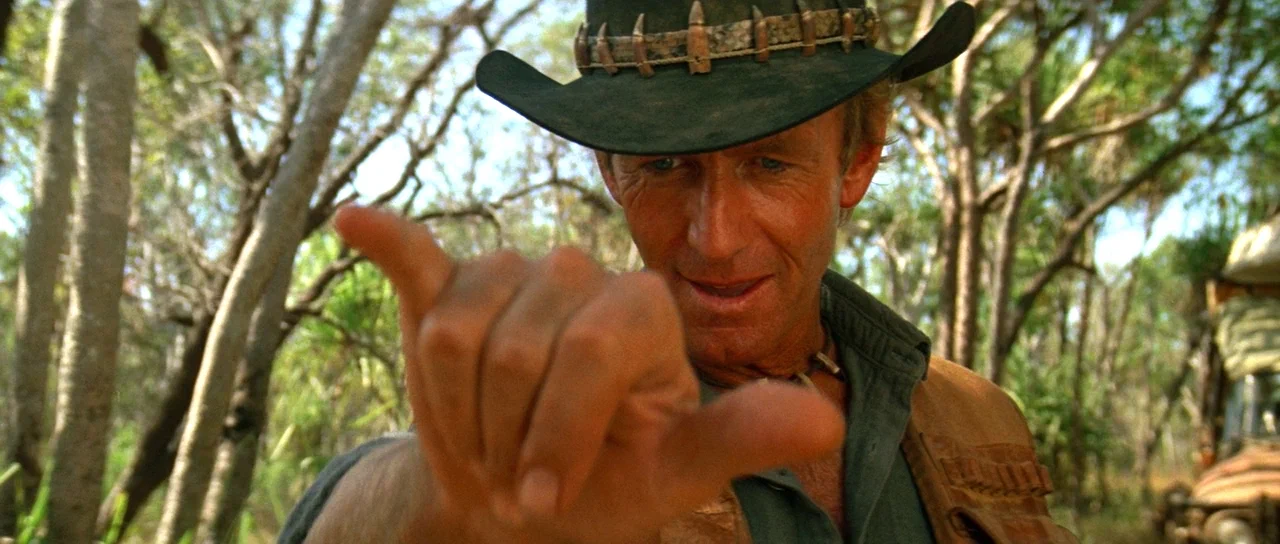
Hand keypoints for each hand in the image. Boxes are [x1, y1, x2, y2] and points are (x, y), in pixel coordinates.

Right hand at [334, 206, 844, 542]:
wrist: (530, 497)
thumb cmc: (612, 486)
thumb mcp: (677, 474)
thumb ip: (742, 439)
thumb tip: (827, 416)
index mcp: (644, 307)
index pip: (589, 350)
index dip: (558, 432)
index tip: (547, 499)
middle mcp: (582, 274)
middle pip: (515, 343)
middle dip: (504, 435)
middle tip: (514, 483)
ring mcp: (512, 276)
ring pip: (451, 327)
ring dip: (454, 413)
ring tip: (484, 448)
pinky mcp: (449, 286)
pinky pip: (417, 258)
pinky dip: (386, 243)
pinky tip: (357, 223)